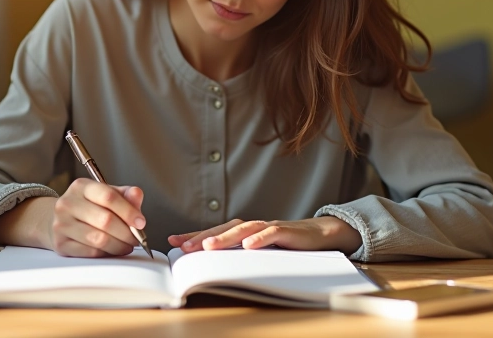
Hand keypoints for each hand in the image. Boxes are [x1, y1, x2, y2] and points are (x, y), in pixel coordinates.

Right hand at [46, 178, 146, 257]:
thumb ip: (125, 195)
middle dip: (127, 233)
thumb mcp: (106, 194)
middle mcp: (68, 203)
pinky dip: (107, 253)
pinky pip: (91, 253)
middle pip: (105, 220)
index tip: (141, 222)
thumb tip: (137, 195)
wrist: (58, 220)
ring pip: (99, 239)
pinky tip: (112, 250)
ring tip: (127, 246)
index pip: (108, 197)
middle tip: (137, 239)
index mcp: (81, 187)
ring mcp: (61, 225)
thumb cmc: (88, 207)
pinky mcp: (61, 244)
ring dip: (119, 246)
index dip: (129, 211)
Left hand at [168, 217, 360, 254]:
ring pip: (243, 230)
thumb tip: (212, 266)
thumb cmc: (286, 245)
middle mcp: (253, 227)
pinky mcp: (287, 232)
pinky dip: (259, 238)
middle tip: (184, 246)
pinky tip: (248, 245)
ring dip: (225, 238)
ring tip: (208, 246)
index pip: (215, 232)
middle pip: (224, 229)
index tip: (173, 241)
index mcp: (243, 232)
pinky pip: (271, 233)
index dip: (194, 236)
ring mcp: (269, 227)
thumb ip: (239, 256)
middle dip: (202, 237)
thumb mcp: (259, 253)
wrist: (319, 236)